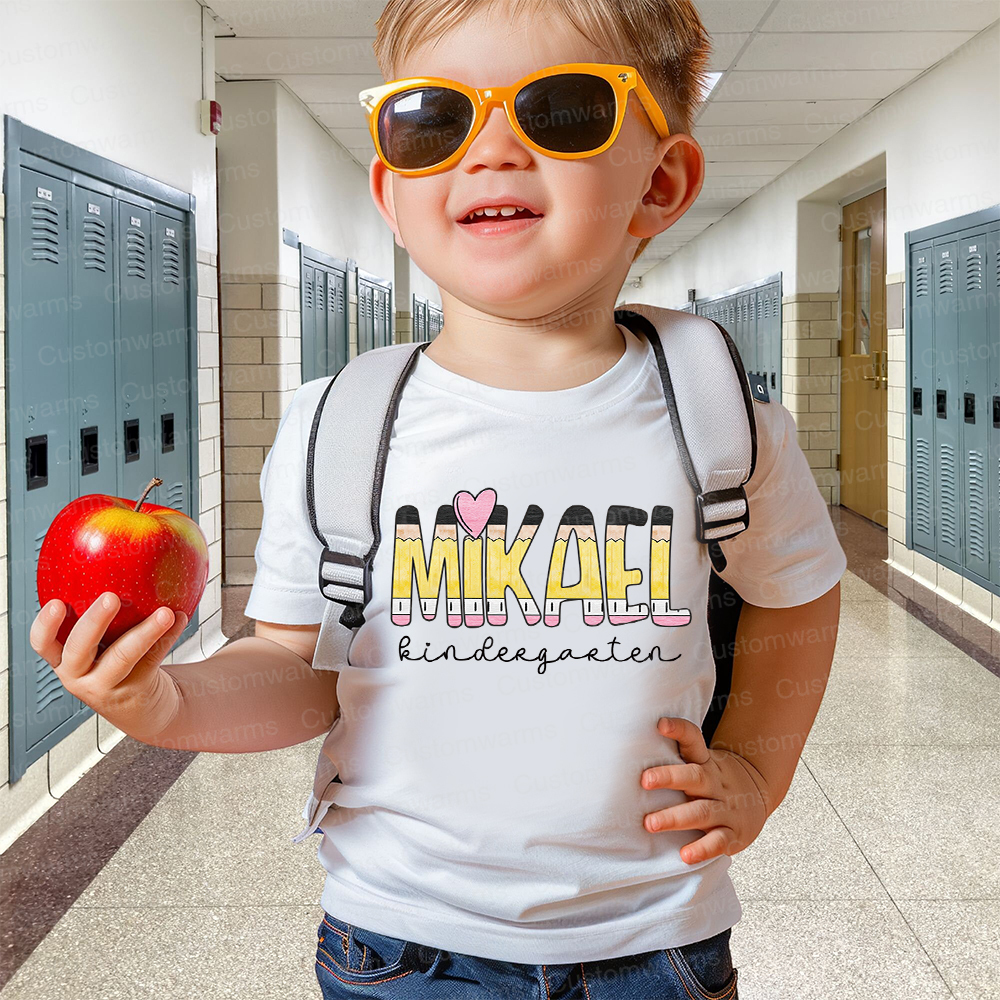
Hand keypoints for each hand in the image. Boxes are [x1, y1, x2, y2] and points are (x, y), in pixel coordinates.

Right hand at [30, 592, 188, 744]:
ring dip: (146, 631)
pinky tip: (180, 618)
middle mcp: (79, 676)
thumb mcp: (101, 645)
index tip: (56, 602)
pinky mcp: (134, 691)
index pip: (43, 643)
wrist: (143, 707)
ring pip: (123, 656)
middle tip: (111, 598)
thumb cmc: (119, 663)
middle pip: (79, 649)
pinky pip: (152, 658)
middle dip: (93, 622)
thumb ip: (103, 615)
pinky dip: (168, 636)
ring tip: (165, 612)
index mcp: (64, 659)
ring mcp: (106, 686)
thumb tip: (118, 557)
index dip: (45, 625)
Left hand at [640, 716, 770, 863]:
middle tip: (644, 780)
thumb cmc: (714, 779)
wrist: (759, 793)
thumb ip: (674, 756)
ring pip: (701, 811)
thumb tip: (627, 751)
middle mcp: (715, 783)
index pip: (693, 740)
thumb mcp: (702, 761)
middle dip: (669, 777)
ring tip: (650, 823)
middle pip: (694, 776)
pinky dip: (702, 849)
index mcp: (705, 762)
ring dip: (675, 818)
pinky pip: (718, 842)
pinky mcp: (732, 833)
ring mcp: (726, 808)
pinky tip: (684, 855)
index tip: (661, 724)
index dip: (679, 730)